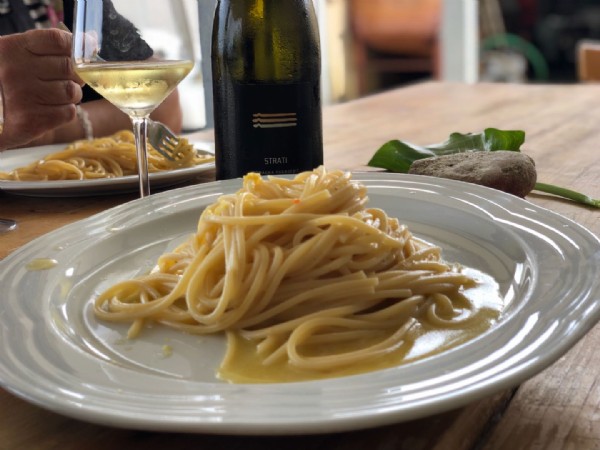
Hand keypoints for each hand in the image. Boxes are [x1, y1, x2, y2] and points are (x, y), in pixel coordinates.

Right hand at [0, 29, 83, 149]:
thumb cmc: (10, 80)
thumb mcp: (20, 56)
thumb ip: (49, 47)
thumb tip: (90, 41)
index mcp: (11, 48)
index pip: (57, 40)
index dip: (73, 46)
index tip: (79, 52)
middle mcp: (16, 70)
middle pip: (69, 67)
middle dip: (74, 75)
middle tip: (65, 79)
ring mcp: (23, 96)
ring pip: (72, 91)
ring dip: (71, 95)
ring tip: (55, 96)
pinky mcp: (30, 121)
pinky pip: (68, 112)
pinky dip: (64, 112)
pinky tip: (48, 110)